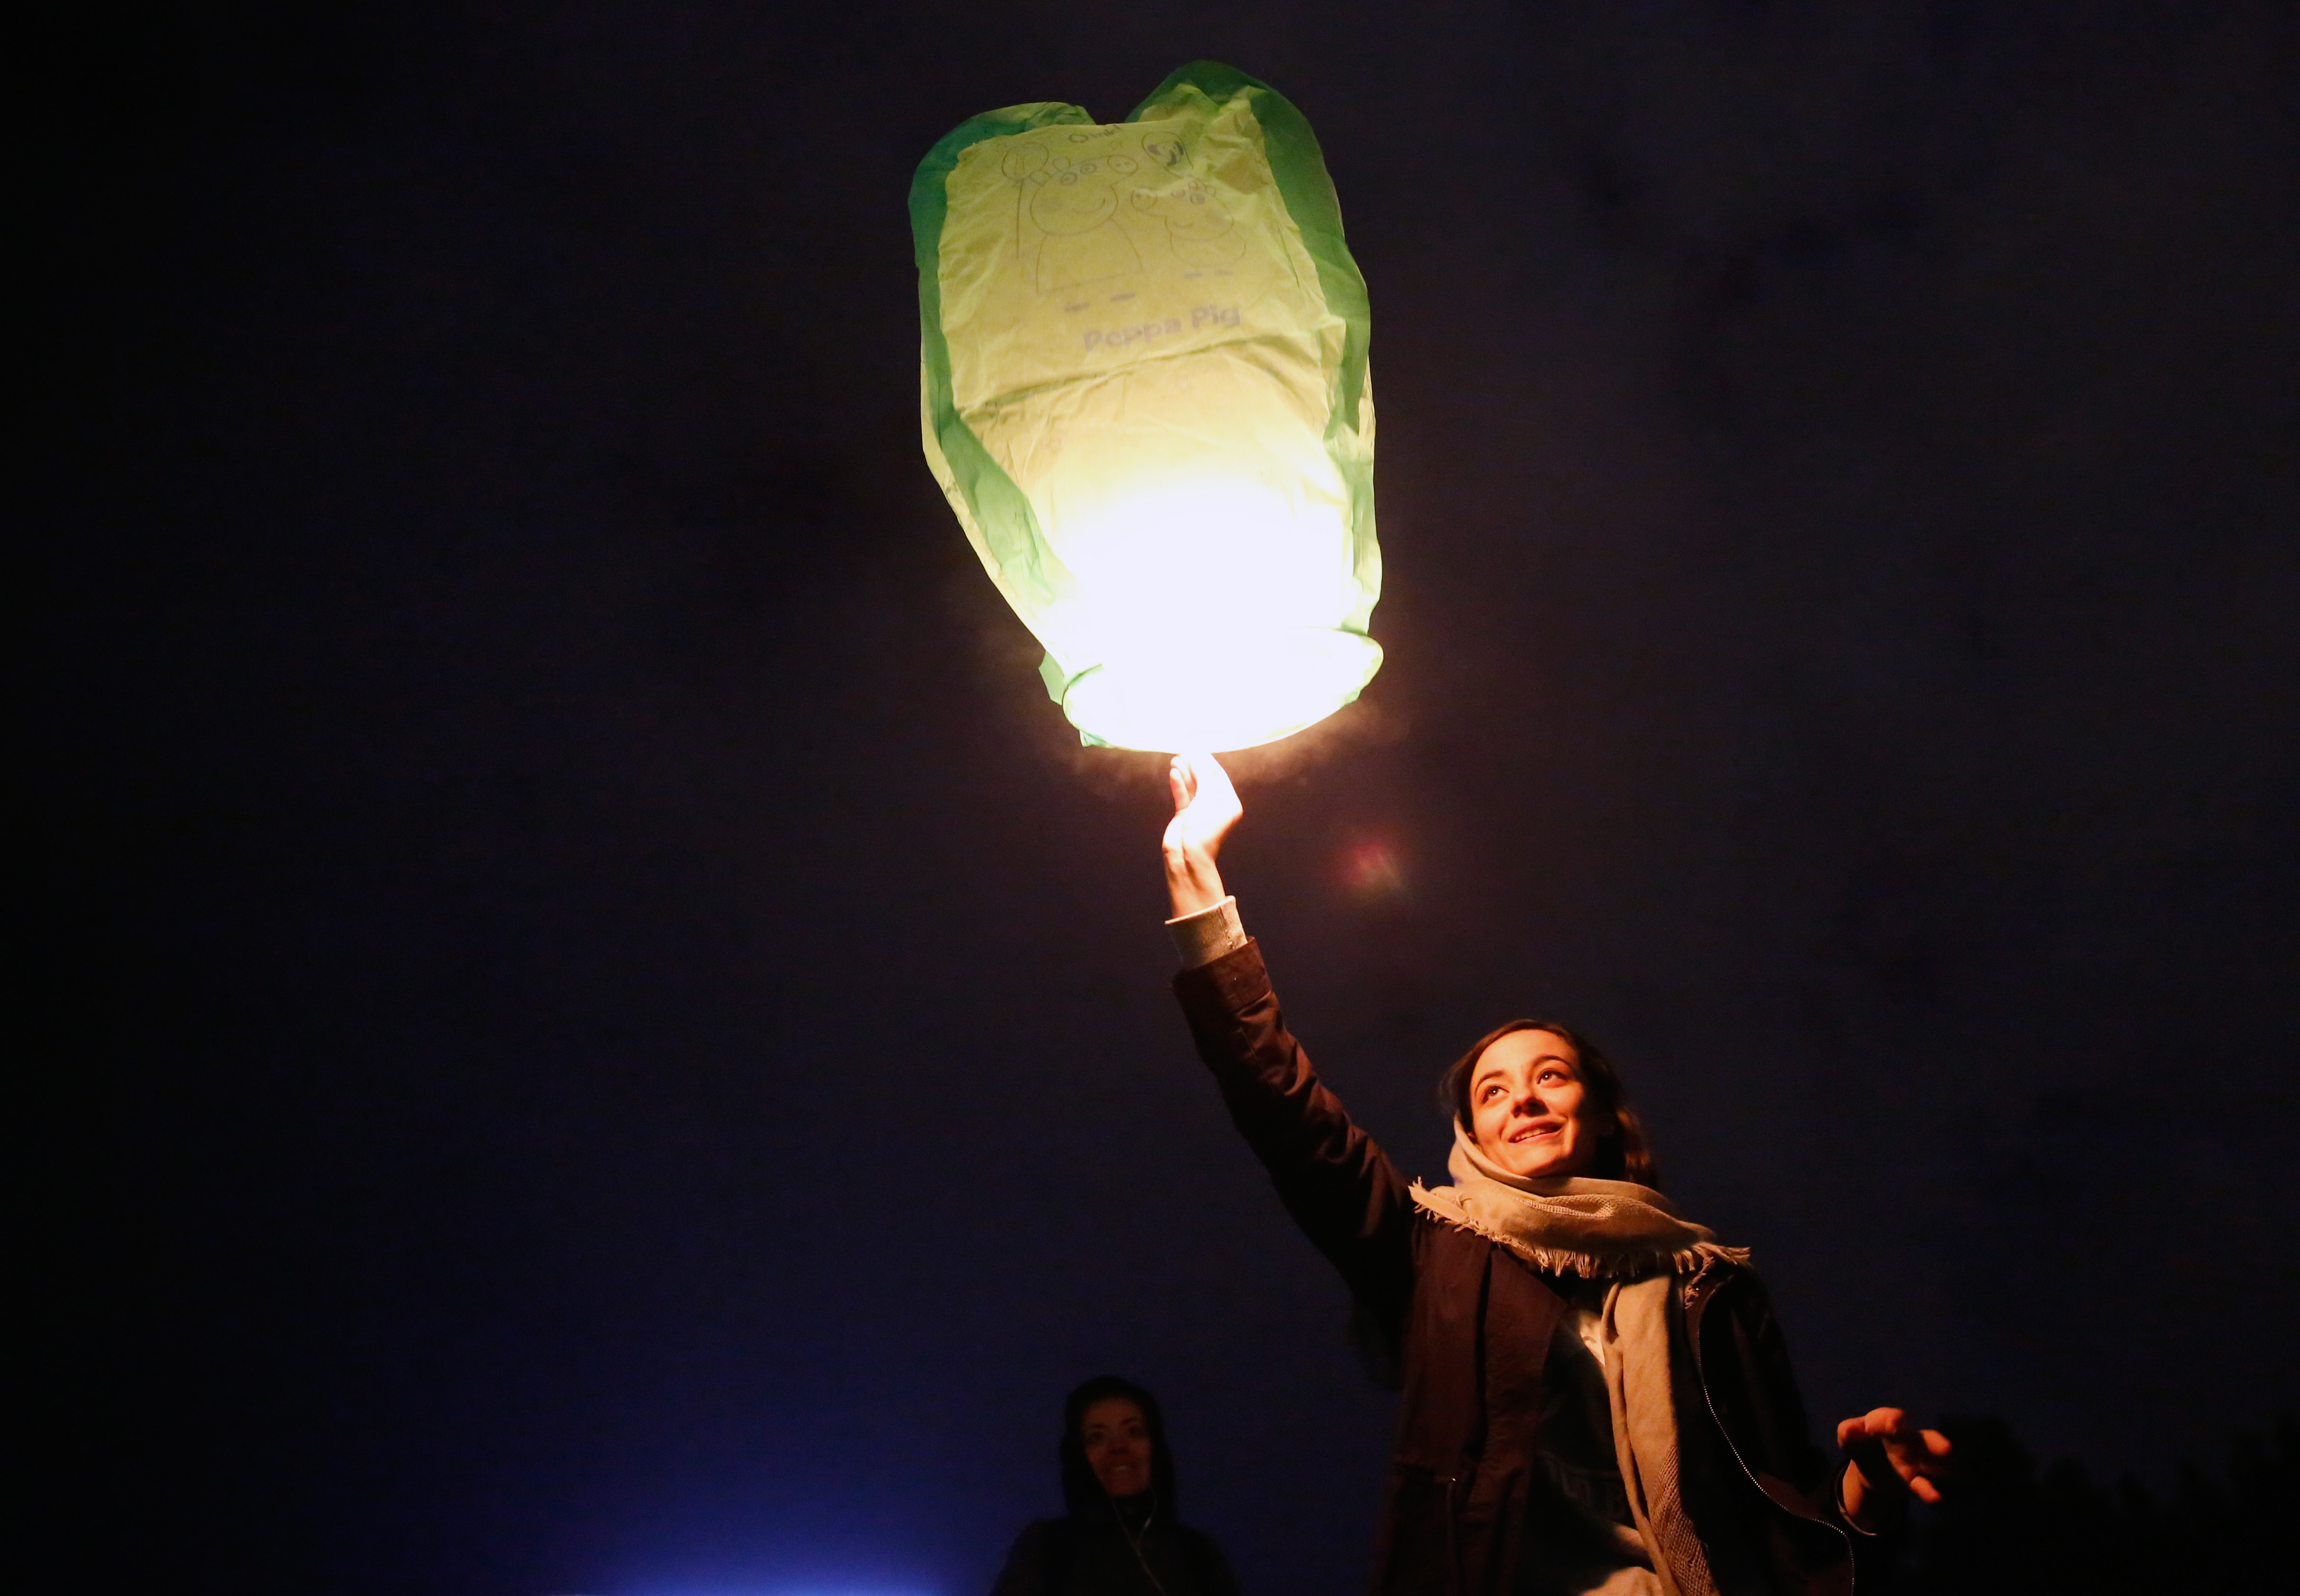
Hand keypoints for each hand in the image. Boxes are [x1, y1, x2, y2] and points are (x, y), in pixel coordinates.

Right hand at [1162, 753, 1241, 918]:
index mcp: (1228, 803)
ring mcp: (1199, 811)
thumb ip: (1203, 775)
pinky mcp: (1185, 815)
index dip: (1207, 761)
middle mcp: (1215, 806)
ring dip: (1185, 772)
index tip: (1196, 748)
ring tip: (1176, 759)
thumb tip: (1197, 756)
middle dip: (1195, 765)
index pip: (1218, 776)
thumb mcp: (1208, 798)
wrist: (1187, 857)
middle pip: (1205, 779)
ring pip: (1192, 786)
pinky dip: (1178, 784)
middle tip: (1184, 750)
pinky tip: (1174, 773)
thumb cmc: (1203, 829)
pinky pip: (1182, 795)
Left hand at [1835, 1407, 1952, 1529]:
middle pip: (1924, 1439)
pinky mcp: (1914, 1482)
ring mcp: (1915, 1461)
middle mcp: (1907, 1440)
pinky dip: (1929, 1491)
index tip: (1892, 1424)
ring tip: (1957, 1475)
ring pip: (1932, 1463)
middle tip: (1946, 1448)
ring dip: (1942, 1468)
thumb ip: (1848, 1433)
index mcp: (1887, 1424)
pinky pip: (1923, 1485)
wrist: (1869, 1469)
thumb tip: (1849, 1429)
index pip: (1890, 1419)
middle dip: (1935, 1443)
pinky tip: (1936, 1497)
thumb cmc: (1860, 1444)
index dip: (1892, 1420)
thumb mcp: (1848, 1438)